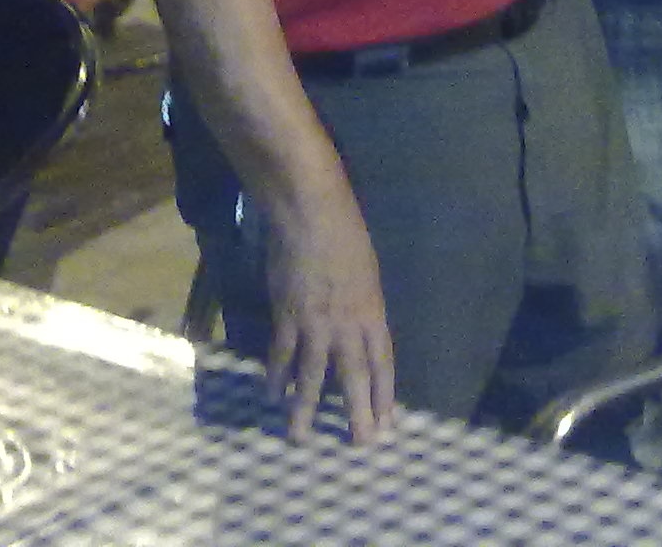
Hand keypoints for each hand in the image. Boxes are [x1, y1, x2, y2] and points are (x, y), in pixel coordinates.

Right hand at [266, 189, 396, 443]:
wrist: (311, 215)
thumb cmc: (345, 236)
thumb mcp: (368, 273)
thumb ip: (365, 306)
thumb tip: (360, 333)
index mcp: (373, 312)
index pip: (383, 362)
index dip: (385, 394)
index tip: (388, 422)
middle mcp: (347, 324)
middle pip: (355, 376)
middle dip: (359, 413)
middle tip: (361, 444)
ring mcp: (315, 323)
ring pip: (312, 376)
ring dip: (306, 410)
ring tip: (301, 438)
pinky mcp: (286, 316)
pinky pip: (282, 355)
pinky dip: (277, 377)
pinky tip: (273, 396)